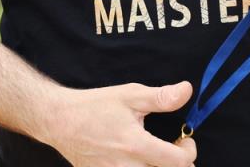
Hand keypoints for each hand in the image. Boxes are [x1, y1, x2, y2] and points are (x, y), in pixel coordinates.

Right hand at [44, 81, 197, 166]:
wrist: (60, 121)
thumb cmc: (94, 107)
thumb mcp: (130, 95)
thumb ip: (161, 97)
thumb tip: (187, 90)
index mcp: (136, 146)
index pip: (178, 163)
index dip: (189, 152)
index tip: (184, 141)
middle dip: (178, 165)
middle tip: (173, 150)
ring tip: (157, 157)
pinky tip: (139, 160)